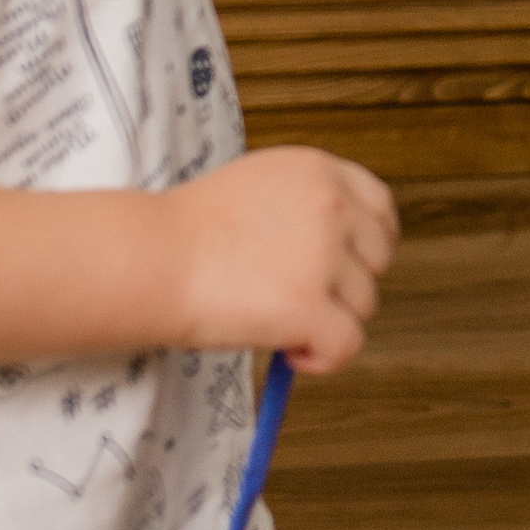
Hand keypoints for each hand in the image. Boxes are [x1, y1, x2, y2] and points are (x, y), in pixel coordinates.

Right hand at [161, 147, 399, 374]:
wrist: (149, 259)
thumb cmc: (184, 233)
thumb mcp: (257, 188)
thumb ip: (302, 209)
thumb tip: (337, 255)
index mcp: (319, 171)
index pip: (380, 207)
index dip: (369, 245)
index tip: (350, 269)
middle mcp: (332, 205)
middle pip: (378, 260)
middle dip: (347, 287)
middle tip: (300, 301)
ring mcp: (325, 255)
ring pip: (363, 306)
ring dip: (327, 322)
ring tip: (276, 321)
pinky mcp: (311, 305)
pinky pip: (348, 345)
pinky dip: (322, 359)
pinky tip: (288, 352)